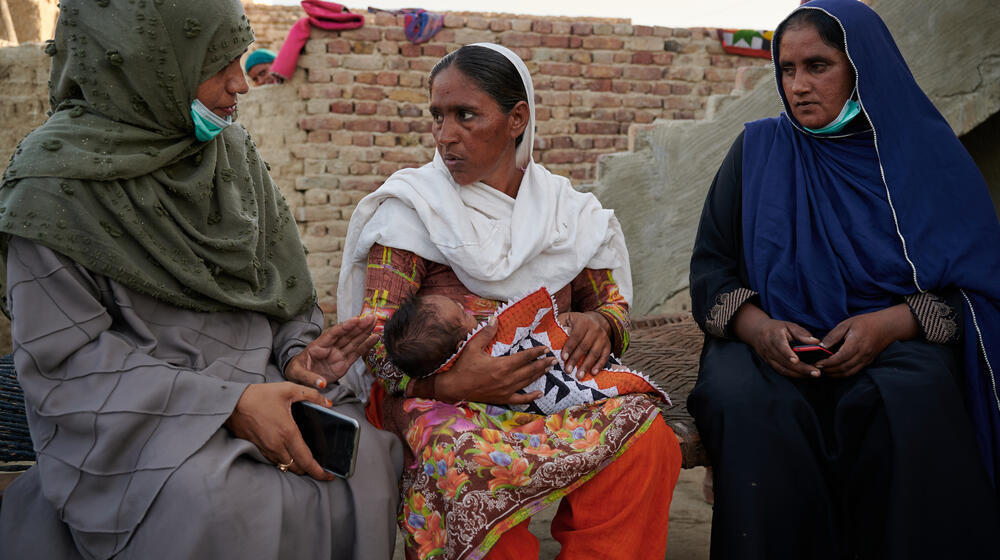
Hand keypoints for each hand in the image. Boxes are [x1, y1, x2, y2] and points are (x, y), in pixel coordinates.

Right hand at [225, 382, 333, 480]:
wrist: (231, 403)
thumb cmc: (259, 396)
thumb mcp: (288, 389)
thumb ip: (311, 395)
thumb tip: (327, 403)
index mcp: (287, 433)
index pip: (306, 460)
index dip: (319, 471)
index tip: (330, 475)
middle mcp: (277, 445)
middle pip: (297, 467)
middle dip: (310, 470)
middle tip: (321, 466)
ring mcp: (266, 449)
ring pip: (286, 466)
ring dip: (297, 466)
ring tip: (307, 460)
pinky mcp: (258, 449)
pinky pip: (275, 461)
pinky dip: (285, 461)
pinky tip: (290, 452)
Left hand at [285, 315, 378, 389]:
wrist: (299, 377)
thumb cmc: (297, 370)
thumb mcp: (298, 373)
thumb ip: (310, 378)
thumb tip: (321, 383)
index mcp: (318, 346)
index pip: (333, 334)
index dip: (345, 327)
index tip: (356, 320)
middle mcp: (330, 347)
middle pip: (346, 335)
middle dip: (359, 325)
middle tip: (371, 317)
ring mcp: (338, 355)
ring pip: (353, 341)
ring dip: (364, 332)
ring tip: (375, 323)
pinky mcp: (343, 363)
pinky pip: (356, 353)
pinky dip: (366, 346)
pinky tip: (374, 338)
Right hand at [426, 317, 555, 404]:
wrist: (454, 387)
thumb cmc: (463, 366)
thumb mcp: (473, 347)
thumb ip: (486, 333)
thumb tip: (494, 318)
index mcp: (502, 365)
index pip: (525, 357)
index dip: (537, 352)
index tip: (545, 348)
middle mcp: (507, 378)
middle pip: (530, 370)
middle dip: (543, 363)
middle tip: (554, 359)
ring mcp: (506, 390)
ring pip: (528, 382)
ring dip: (539, 375)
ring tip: (548, 369)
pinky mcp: (502, 398)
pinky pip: (521, 399)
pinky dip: (531, 397)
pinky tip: (539, 393)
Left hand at [558, 311, 611, 379]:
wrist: (596, 320)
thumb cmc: (576, 322)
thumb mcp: (567, 318)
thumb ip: (560, 324)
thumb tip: (550, 334)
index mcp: (583, 322)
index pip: (575, 336)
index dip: (569, 347)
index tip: (563, 358)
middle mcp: (595, 329)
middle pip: (585, 346)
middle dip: (576, 359)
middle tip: (568, 371)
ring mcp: (603, 337)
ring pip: (595, 353)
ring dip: (586, 365)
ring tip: (579, 376)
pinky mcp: (608, 345)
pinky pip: (604, 356)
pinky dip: (599, 365)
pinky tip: (593, 373)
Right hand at [731, 303, 820, 378]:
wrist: (756, 332)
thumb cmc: (776, 328)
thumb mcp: (788, 326)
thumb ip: (801, 333)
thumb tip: (816, 342)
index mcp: (774, 336)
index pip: (780, 346)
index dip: (787, 354)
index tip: (796, 361)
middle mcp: (769, 349)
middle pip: (785, 361)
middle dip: (801, 368)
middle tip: (816, 372)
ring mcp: (768, 358)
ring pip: (783, 369)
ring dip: (798, 374)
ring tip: (812, 375)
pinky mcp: (770, 363)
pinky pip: (781, 371)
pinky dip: (793, 375)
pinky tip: (804, 375)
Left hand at [816, 304, 917, 376]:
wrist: (887, 326)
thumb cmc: (865, 322)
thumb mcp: (846, 324)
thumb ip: (833, 336)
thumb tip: (821, 346)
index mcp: (856, 343)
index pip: (840, 358)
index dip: (827, 363)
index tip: (817, 363)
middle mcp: (862, 354)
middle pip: (843, 367)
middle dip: (829, 370)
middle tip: (818, 367)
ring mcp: (866, 359)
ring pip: (849, 372)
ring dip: (835, 374)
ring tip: (825, 370)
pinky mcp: (868, 362)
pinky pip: (854, 371)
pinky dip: (844, 373)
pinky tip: (835, 370)